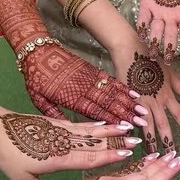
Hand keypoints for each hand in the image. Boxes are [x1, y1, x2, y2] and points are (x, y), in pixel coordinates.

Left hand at [0, 112, 140, 179]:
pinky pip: (81, 125)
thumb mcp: (22, 179)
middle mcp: (63, 143)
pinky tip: (106, 123)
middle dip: (118, 142)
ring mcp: (62, 131)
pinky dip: (96, 124)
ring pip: (91, 131)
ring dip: (111, 130)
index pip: (88, 158)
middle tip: (138, 141)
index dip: (108, 156)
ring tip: (129, 128)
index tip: (127, 155)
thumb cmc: (7, 155)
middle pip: (95, 143)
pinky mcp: (57, 123)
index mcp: (57, 158)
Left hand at [23, 44, 147, 125]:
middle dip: (127, 113)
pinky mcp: (92, 70)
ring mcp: (90, 78)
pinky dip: (123, 87)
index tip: (126, 128)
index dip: (112, 121)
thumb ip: (54, 115)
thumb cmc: (35, 77)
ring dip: (129, 102)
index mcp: (71, 98)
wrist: (37, 50)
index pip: (95, 112)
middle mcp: (84, 89)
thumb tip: (68, 129)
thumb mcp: (38, 100)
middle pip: (109, 103)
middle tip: (143, 122)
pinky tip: (134, 92)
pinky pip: (110, 80)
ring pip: (113, 92)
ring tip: (143, 109)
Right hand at [111, 44, 179, 152]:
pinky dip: (131, 129)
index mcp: (168, 94)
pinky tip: (130, 139)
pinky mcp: (127, 100)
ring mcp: (141, 101)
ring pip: (147, 125)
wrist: (130, 50)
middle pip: (164, 124)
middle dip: (168, 141)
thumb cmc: (151, 60)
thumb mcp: (170, 73)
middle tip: (171, 155)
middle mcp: (156, 101)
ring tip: (152, 153)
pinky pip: (130, 118)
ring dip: (150, 140)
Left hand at [137, 0, 179, 64]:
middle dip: (169, 48)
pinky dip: (143, 26)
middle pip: (169, 36)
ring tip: (153, 53)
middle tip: (168, 60)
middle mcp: (170, 19)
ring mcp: (157, 13)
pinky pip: (143, 18)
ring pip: (156, 31)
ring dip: (154, 42)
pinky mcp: (146, 6)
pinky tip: (142, 34)